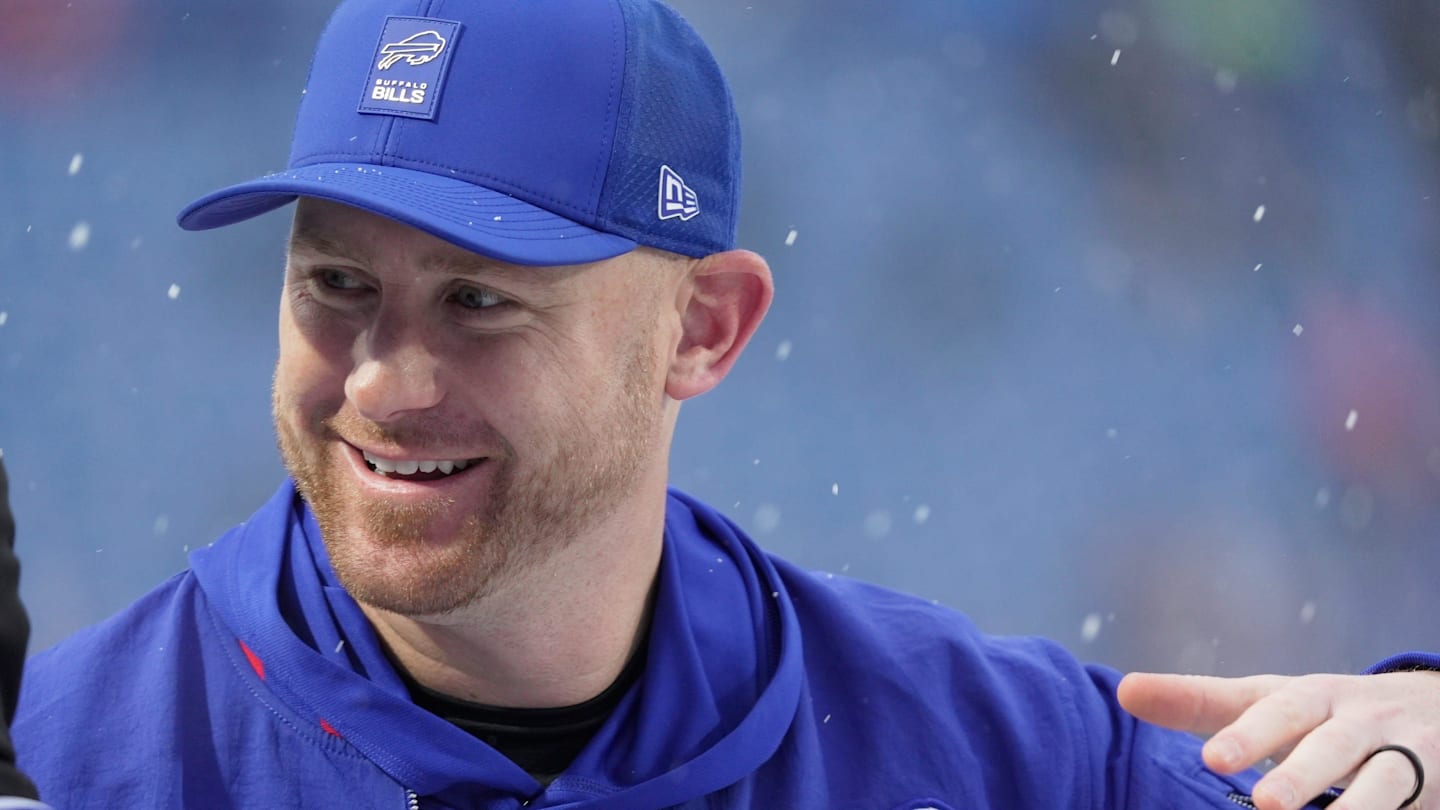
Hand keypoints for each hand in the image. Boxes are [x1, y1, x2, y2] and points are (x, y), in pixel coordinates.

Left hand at [1119, 671, 1438, 809]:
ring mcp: (1396, 749)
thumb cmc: (1325, 713)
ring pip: (1379, 777)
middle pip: (1321, 738)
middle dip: (1290, 763)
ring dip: (1349, 805)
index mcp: (1305, 696)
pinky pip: (1404, 802)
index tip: (1201, 750)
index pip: (1265, 705)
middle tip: (1253, 792)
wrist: (1432, 712)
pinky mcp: (1428, 780)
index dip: (1235, 726)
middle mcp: (1350, 717)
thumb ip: (1200, 701)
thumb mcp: (1267, 702)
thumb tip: (1125, 691)